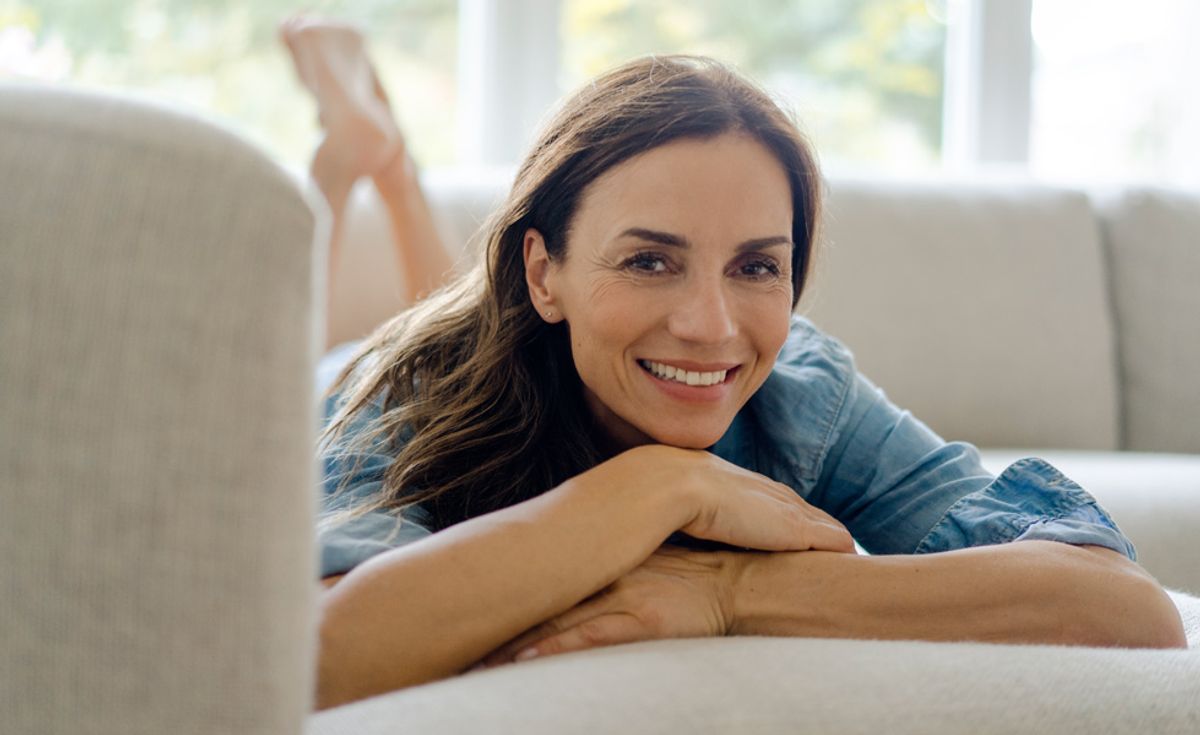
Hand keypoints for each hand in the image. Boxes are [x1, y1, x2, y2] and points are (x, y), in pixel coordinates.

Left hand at [474, 545, 738, 668]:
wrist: (753, 583)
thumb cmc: (709, 584)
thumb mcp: (656, 578)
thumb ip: (624, 578)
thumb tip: (591, 595)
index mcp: (610, 566)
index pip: (548, 580)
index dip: (508, 596)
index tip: (467, 614)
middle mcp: (608, 577)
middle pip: (540, 601)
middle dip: (496, 621)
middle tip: (449, 641)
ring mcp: (622, 599)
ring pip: (555, 625)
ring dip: (514, 647)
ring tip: (474, 667)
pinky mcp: (641, 622)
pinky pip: (590, 641)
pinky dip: (553, 654)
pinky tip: (521, 667)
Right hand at [605, 445, 856, 554]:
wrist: (644, 493)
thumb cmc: (624, 506)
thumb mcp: (637, 506)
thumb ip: (644, 515)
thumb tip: (623, 528)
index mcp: (700, 475)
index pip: (741, 490)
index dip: (761, 501)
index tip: (776, 511)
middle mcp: (734, 480)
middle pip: (778, 496)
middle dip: (801, 509)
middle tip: (823, 524)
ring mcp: (756, 499)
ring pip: (799, 511)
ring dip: (821, 524)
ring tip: (842, 538)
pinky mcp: (775, 524)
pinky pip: (812, 532)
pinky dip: (829, 538)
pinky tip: (847, 548)